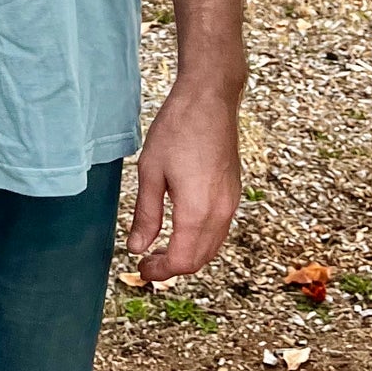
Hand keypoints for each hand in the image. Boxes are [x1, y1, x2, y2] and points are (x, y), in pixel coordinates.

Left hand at [126, 81, 242, 278]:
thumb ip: (145, 214)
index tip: (141, 269)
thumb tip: (137, 247)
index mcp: (197, 211)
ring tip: (161, 248)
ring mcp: (231, 202)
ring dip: (189, 255)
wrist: (210, 98)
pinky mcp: (234, 192)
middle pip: (199, 259)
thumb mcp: (151, 170)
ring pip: (212, 247)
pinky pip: (219, 230)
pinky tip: (182, 228)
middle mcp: (220, 212)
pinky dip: (201, 240)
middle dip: (173, 267)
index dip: (160, 272)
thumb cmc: (178, 128)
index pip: (182, 260)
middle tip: (147, 262)